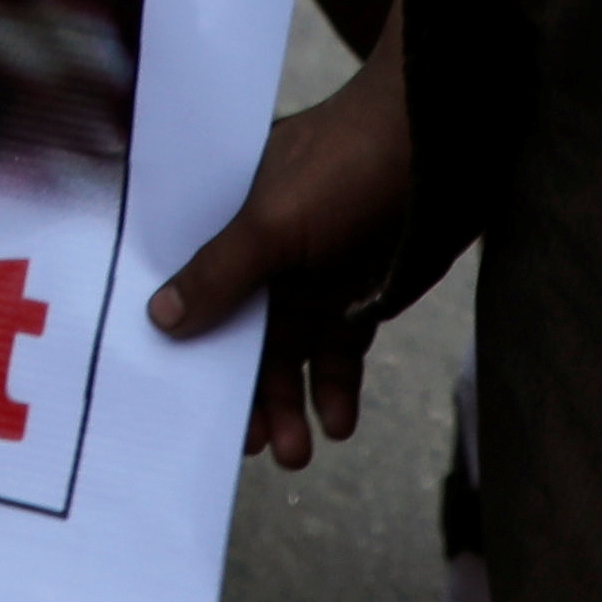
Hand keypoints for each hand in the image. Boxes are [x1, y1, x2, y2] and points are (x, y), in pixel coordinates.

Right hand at [145, 21, 411, 465]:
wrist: (443, 148)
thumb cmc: (345, 166)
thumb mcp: (274, 223)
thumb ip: (220, 272)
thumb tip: (158, 317)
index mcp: (232, 221)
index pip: (194, 288)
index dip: (185, 342)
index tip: (178, 399)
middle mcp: (266, 253)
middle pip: (243, 336)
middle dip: (246, 392)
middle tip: (249, 446)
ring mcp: (313, 278)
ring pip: (291, 355)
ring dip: (290, 405)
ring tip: (295, 454)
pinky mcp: (359, 298)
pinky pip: (339, 354)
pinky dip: (336, 390)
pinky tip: (338, 423)